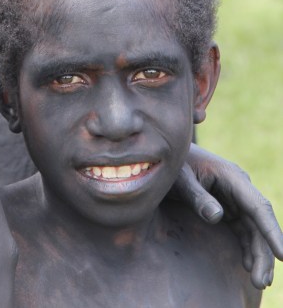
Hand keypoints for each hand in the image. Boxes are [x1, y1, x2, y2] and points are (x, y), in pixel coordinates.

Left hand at [172, 143, 282, 289]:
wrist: (167, 159)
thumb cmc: (174, 166)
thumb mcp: (180, 178)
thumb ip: (196, 196)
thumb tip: (217, 216)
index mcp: (232, 176)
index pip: (258, 207)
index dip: (272, 231)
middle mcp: (240, 188)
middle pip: (260, 224)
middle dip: (264, 253)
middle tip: (261, 281)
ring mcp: (236, 199)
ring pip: (255, 230)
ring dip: (258, 255)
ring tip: (259, 281)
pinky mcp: (229, 209)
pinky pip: (244, 231)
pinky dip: (248, 249)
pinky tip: (248, 266)